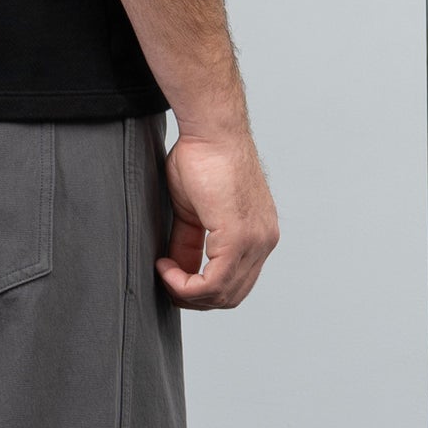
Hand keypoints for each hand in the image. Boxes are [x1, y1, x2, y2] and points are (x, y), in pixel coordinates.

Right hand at [155, 127, 279, 309]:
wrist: (211, 130)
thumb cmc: (201, 157)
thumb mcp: (192, 211)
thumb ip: (188, 241)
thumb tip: (175, 268)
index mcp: (258, 234)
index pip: (235, 282)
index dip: (199, 288)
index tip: (170, 273)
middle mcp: (264, 240)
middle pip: (231, 295)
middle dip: (193, 297)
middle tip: (165, 283)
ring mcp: (255, 241)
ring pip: (222, 294)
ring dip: (186, 292)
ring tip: (163, 273)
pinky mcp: (239, 237)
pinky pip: (213, 283)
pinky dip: (184, 284)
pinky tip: (165, 267)